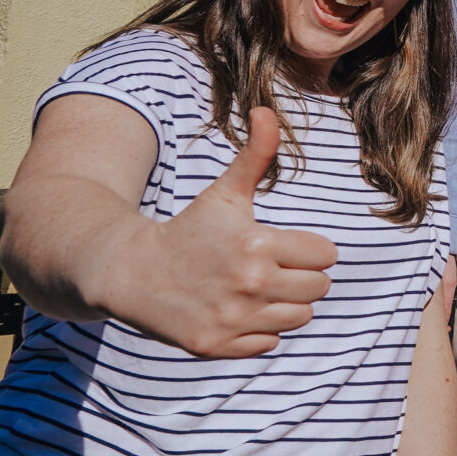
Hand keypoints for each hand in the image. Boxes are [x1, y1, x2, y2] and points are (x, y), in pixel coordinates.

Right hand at [128, 108, 338, 358]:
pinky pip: (269, 343)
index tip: (281, 245)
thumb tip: (266, 110)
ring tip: (254, 289)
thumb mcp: (224, 193)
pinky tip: (234, 311)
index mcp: (258, 243)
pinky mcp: (216, 345)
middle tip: (269, 267)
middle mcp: (248, 284)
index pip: (326, 255)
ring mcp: (232, 318)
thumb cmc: (188, 229)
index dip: (308, 248)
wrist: (130, 272)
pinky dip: (258, 331)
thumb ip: (256, 155)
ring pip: (300, 318)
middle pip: (318, 288)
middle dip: (301, 276)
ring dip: (284, 305)